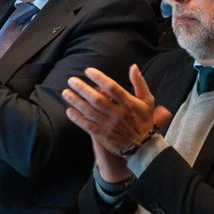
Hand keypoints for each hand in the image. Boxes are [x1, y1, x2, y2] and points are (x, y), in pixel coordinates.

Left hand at [62, 64, 171, 183]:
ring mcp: (109, 125)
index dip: (99, 78)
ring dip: (76, 101)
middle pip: (97, 99)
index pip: (112, 87)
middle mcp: (118, 113)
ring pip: (90, 111)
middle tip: (71, 80)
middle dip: (82, 89)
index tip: (88, 71)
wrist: (143, 146)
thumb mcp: (147, 100)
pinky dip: (77, 118)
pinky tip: (69, 111)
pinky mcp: (103, 135)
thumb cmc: (144, 120)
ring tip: (66, 93)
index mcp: (128, 103)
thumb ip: (139, 82)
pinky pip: (87, 125)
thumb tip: (133, 66)